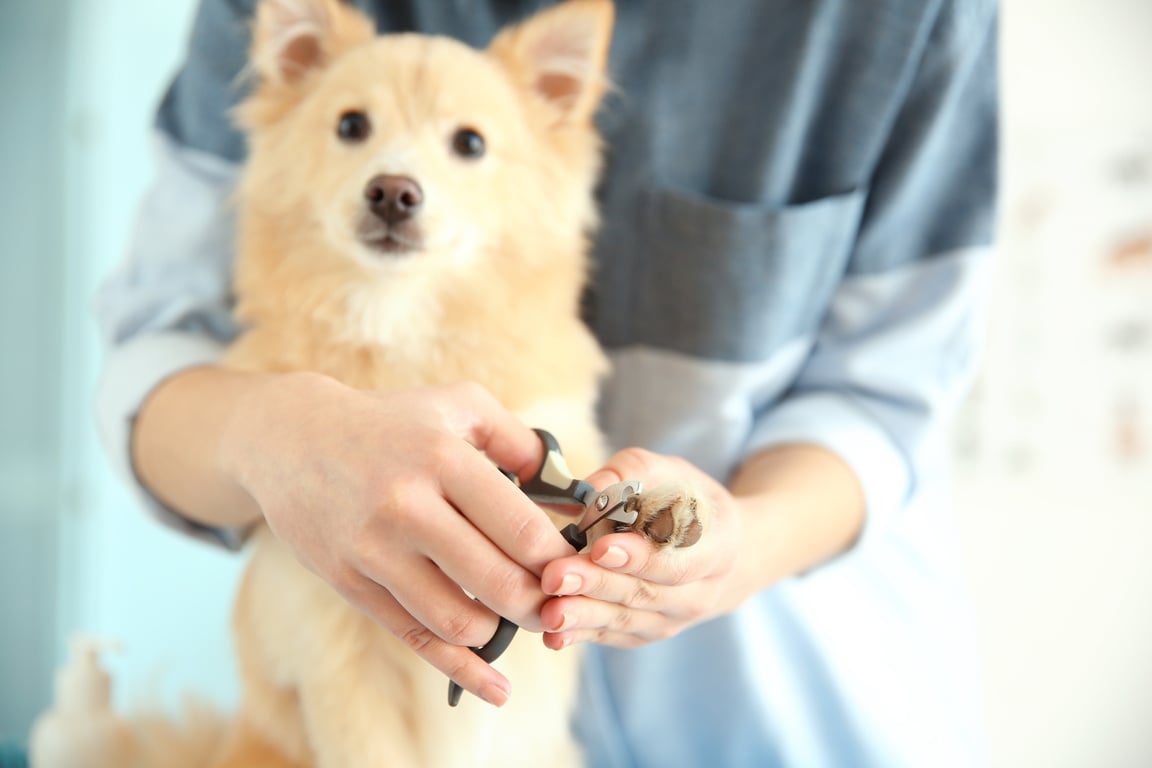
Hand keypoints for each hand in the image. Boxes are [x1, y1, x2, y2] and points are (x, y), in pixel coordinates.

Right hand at [221, 373, 574, 704]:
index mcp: (443, 459)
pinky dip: (460, 667)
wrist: (292, 439)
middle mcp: (407, 506)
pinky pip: (415, 637)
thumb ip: (521, 442)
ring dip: (501, 632)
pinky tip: (493, 686)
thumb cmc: (392, 422)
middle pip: (499, 583)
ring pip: (459, 620)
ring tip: (514, 617)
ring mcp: (373, 549)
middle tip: (556, 605)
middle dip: (541, 605)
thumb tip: (569, 493)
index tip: (575, 569)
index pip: (523, 531)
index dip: (560, 561)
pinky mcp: (350, 581)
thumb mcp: (459, 405)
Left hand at [537, 448, 751, 649]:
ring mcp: (672, 620)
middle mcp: (699, 594)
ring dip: (584, 617)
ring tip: (549, 612)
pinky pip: (612, 637)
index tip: (600, 548)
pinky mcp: (646, 634)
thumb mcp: (673, 474)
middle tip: (555, 576)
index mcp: (716, 549)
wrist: (723, 555)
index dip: (639, 558)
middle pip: (644, 594)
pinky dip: (582, 636)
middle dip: (597, 585)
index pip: (677, 560)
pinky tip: (553, 636)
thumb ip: (633, 474)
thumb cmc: (690, 504)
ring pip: (625, 620)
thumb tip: (590, 489)